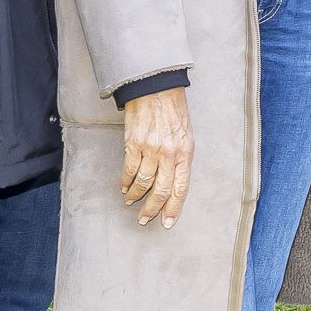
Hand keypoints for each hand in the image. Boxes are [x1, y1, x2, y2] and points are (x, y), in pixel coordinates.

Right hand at [121, 86, 192, 226]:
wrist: (156, 87)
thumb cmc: (173, 109)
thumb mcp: (186, 134)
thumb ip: (181, 156)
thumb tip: (173, 178)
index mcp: (186, 152)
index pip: (181, 188)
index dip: (174, 208)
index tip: (167, 223)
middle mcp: (170, 153)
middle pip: (161, 190)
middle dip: (152, 209)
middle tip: (144, 219)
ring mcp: (151, 149)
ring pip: (143, 182)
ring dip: (136, 195)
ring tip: (131, 200)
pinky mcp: (134, 143)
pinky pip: (129, 169)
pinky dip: (125, 181)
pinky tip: (124, 186)